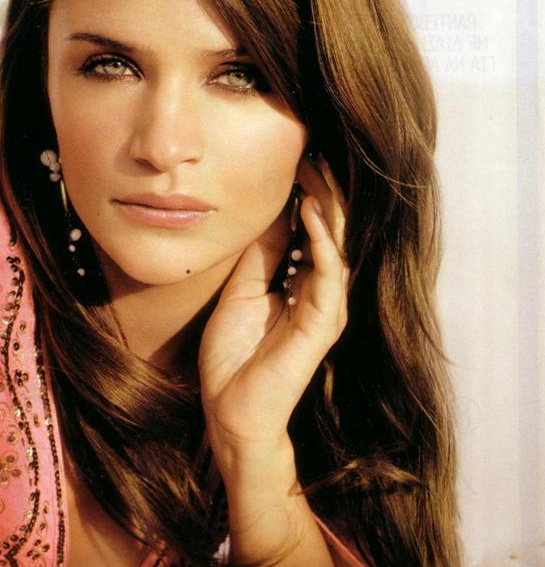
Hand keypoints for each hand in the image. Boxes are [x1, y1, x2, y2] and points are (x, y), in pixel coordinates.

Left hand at [199, 156, 348, 462]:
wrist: (230, 411)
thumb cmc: (233, 357)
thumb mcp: (242, 291)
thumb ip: (261, 256)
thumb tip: (273, 213)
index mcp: (301, 286)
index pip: (312, 232)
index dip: (306, 196)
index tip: (297, 160)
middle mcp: (319, 294)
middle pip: (330, 234)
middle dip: (323, 193)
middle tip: (314, 154)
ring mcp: (325, 309)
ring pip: (337, 248)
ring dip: (329, 209)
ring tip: (318, 172)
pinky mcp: (322, 325)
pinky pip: (330, 276)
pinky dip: (324, 243)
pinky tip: (314, 214)